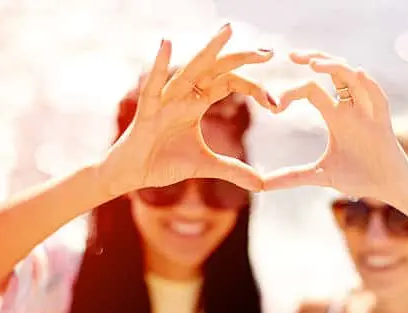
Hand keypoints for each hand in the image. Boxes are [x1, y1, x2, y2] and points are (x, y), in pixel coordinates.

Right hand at [98, 24, 276, 195]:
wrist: (131, 174)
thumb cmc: (163, 161)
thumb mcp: (204, 165)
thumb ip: (232, 170)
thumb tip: (261, 184)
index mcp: (197, 103)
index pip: (229, 84)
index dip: (253, 88)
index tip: (276, 102)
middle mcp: (183, 95)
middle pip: (216, 69)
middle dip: (241, 58)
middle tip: (268, 52)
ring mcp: (165, 100)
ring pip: (190, 70)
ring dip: (209, 51)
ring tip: (227, 32)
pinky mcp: (147, 111)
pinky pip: (153, 86)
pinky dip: (159, 66)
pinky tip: (166, 44)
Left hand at [263, 52, 407, 202]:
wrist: (387, 188)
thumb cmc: (358, 178)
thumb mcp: (320, 176)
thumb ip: (292, 177)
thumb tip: (261, 186)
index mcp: (335, 115)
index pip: (311, 90)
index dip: (292, 92)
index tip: (274, 107)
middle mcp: (351, 108)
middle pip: (333, 72)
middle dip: (314, 59)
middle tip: (292, 55)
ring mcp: (368, 112)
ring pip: (354, 78)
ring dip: (336, 67)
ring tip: (314, 63)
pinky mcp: (383, 122)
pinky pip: (378, 97)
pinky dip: (368, 84)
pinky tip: (356, 73)